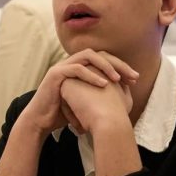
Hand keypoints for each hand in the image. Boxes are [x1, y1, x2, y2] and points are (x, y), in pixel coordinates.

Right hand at [19, 49, 137, 135]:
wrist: (41, 121)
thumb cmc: (63, 113)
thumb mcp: (86, 101)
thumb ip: (100, 95)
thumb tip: (124, 96)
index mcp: (79, 67)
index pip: (103, 59)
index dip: (120, 66)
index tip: (134, 80)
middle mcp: (71, 63)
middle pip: (99, 54)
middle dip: (118, 64)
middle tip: (133, 76)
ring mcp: (62, 66)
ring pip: (88, 56)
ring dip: (106, 65)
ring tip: (118, 78)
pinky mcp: (56, 74)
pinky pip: (76, 69)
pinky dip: (91, 75)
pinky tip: (104, 84)